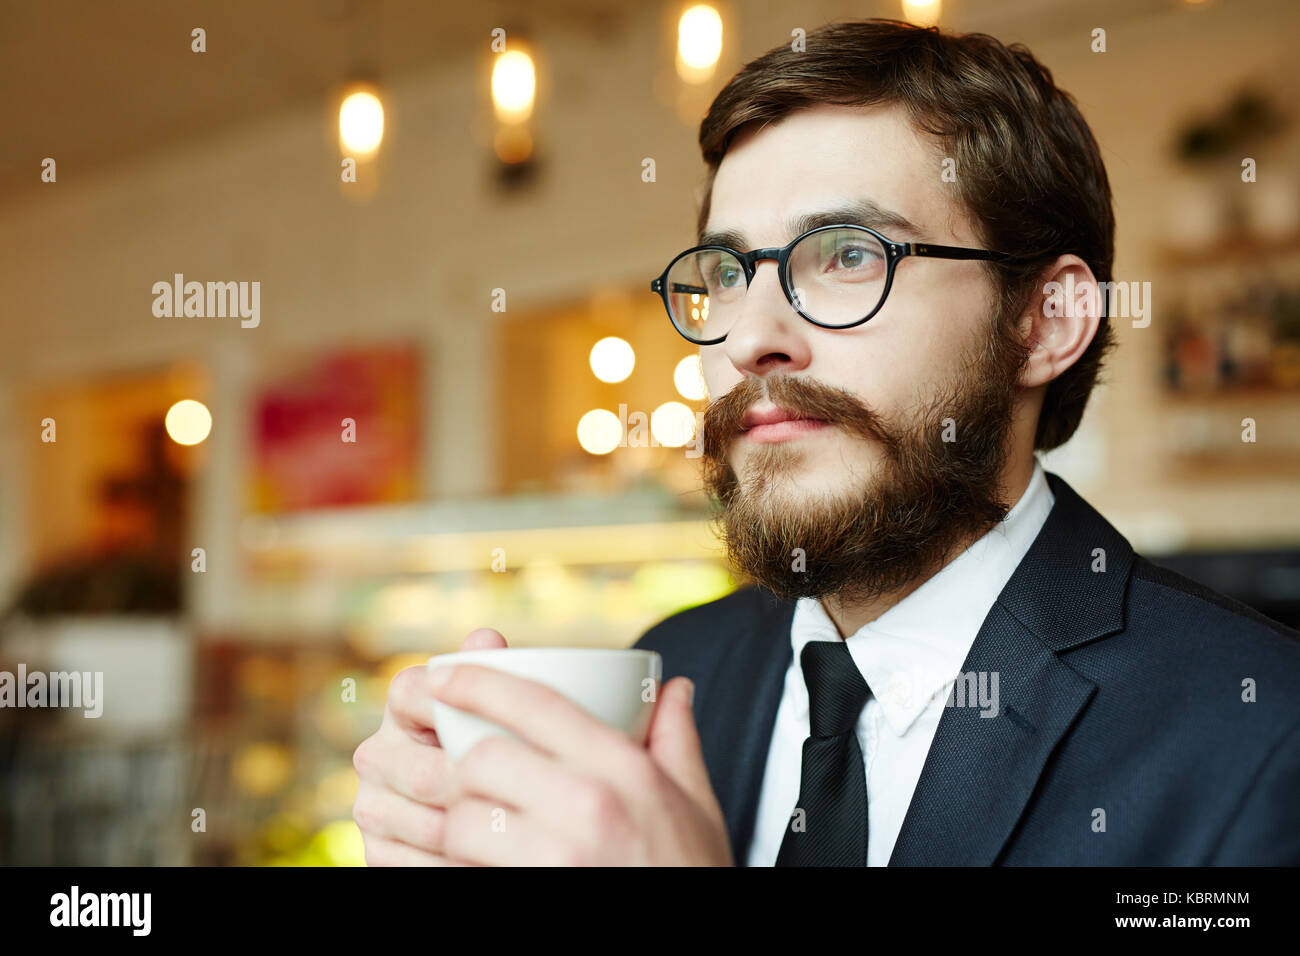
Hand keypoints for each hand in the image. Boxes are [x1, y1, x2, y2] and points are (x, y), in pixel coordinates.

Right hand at [352, 627, 507, 865]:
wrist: (489, 809)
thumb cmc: (501, 745)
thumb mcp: (502, 710)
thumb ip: (494, 674)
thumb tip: (488, 637)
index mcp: (403, 705)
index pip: (412, 692)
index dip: (452, 707)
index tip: (502, 726)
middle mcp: (375, 753)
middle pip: (427, 772)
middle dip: (480, 788)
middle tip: (531, 799)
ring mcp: (371, 804)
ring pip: (427, 822)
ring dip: (475, 833)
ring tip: (522, 832)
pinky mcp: (374, 849)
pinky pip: (414, 863)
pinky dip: (457, 865)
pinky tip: (493, 858)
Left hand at [428, 660, 733, 865]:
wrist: (697, 939)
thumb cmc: (692, 871)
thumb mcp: (695, 802)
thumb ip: (677, 738)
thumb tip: (673, 688)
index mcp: (624, 770)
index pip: (534, 704)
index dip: (476, 682)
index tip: (445, 678)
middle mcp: (588, 807)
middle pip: (482, 760)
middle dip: (464, 765)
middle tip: (471, 776)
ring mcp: (557, 859)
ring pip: (462, 821)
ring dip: (459, 823)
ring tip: (476, 828)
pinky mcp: (528, 895)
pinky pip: (465, 871)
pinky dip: (460, 864)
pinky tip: (479, 861)